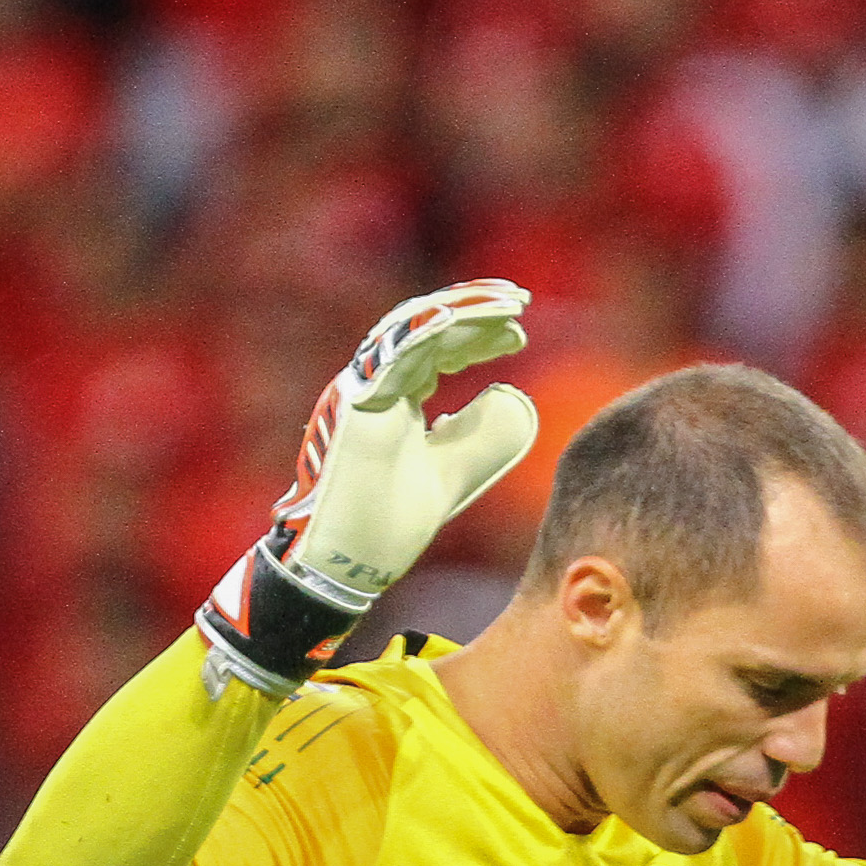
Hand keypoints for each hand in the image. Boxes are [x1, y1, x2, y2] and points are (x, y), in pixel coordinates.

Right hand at [195, 281, 540, 697]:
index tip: (518, 336)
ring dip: (462, 312)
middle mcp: (373, 385)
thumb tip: (511, 394)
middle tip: (520, 302)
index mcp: (393, 397)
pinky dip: (428, 331)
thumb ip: (482, 437)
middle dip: (474, 311)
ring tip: (508, 304)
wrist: (346, 563)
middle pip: (426, 329)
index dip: (477, 335)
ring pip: (411, 331)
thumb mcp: (455, 471)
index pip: (436, 348)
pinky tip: (467, 318)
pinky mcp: (356, 406)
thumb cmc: (388, 523)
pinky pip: (392, 354)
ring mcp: (360, 391)